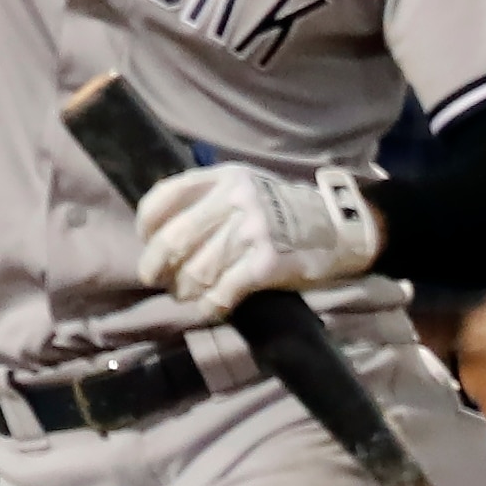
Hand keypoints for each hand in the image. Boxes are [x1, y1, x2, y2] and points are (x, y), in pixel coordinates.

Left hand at [134, 164, 380, 319]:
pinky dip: (211, 305)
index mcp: (224, 177)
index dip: (147, 223)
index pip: (166, 196)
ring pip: (197, 270)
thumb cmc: (282, 211)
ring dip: (185, 290)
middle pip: (174, 238)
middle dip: (156, 264)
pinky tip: (210, 308)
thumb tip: (160, 231)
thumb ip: (207, 199)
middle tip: (156, 279)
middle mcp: (235, 199)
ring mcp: (253, 231)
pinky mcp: (268, 263)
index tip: (147, 241)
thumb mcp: (243, 187)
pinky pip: (225, 291)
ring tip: (186, 295)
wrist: (338, 227)